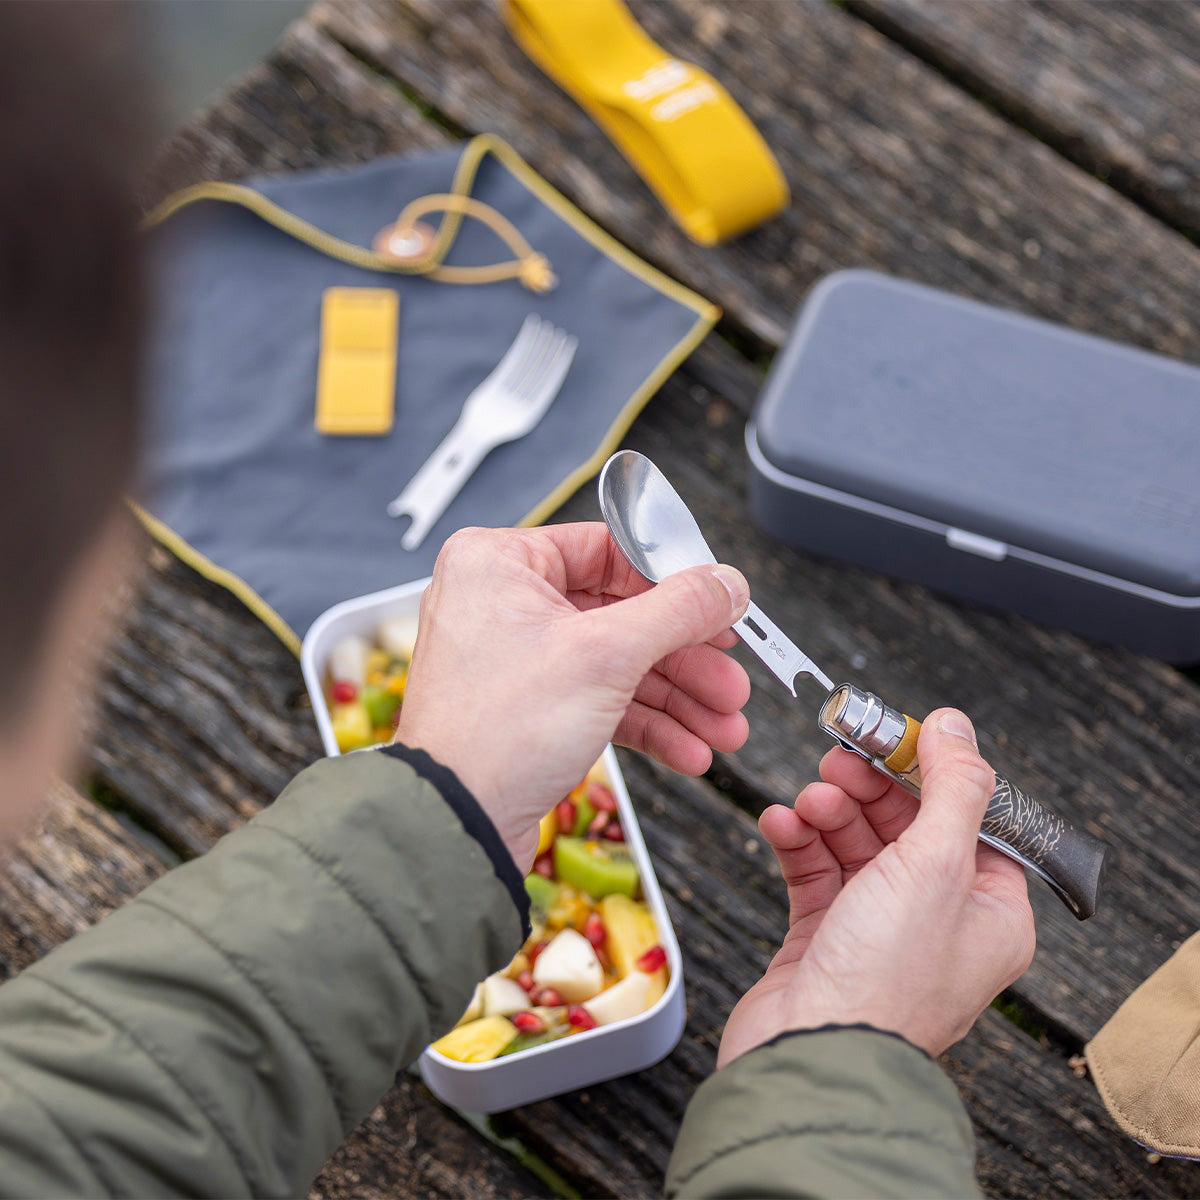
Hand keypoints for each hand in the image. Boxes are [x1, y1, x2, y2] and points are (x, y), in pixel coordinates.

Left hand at [396, 524, 750, 869]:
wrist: (456, 824)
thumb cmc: (496, 732)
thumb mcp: (606, 656)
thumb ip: (677, 611)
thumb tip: (726, 584)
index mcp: (498, 563)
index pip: (607, 550)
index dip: (673, 581)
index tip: (719, 605)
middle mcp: (502, 603)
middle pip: (621, 614)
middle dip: (685, 659)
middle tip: (730, 683)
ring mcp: (515, 659)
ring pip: (616, 665)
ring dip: (676, 699)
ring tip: (724, 728)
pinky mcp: (527, 710)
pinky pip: (598, 702)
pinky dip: (646, 724)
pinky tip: (689, 749)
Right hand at [719, 709, 1034, 1064]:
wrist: (808, 1055)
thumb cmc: (884, 979)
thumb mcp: (935, 865)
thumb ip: (951, 787)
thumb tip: (957, 725)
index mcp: (988, 912)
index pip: (970, 820)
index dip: (933, 774)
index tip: (897, 736)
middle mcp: (938, 920)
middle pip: (906, 826)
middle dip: (869, 789)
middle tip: (838, 758)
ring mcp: (878, 929)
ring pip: (856, 844)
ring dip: (829, 813)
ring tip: (808, 801)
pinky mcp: (825, 938)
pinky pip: (815, 872)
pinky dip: (797, 842)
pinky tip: (779, 824)